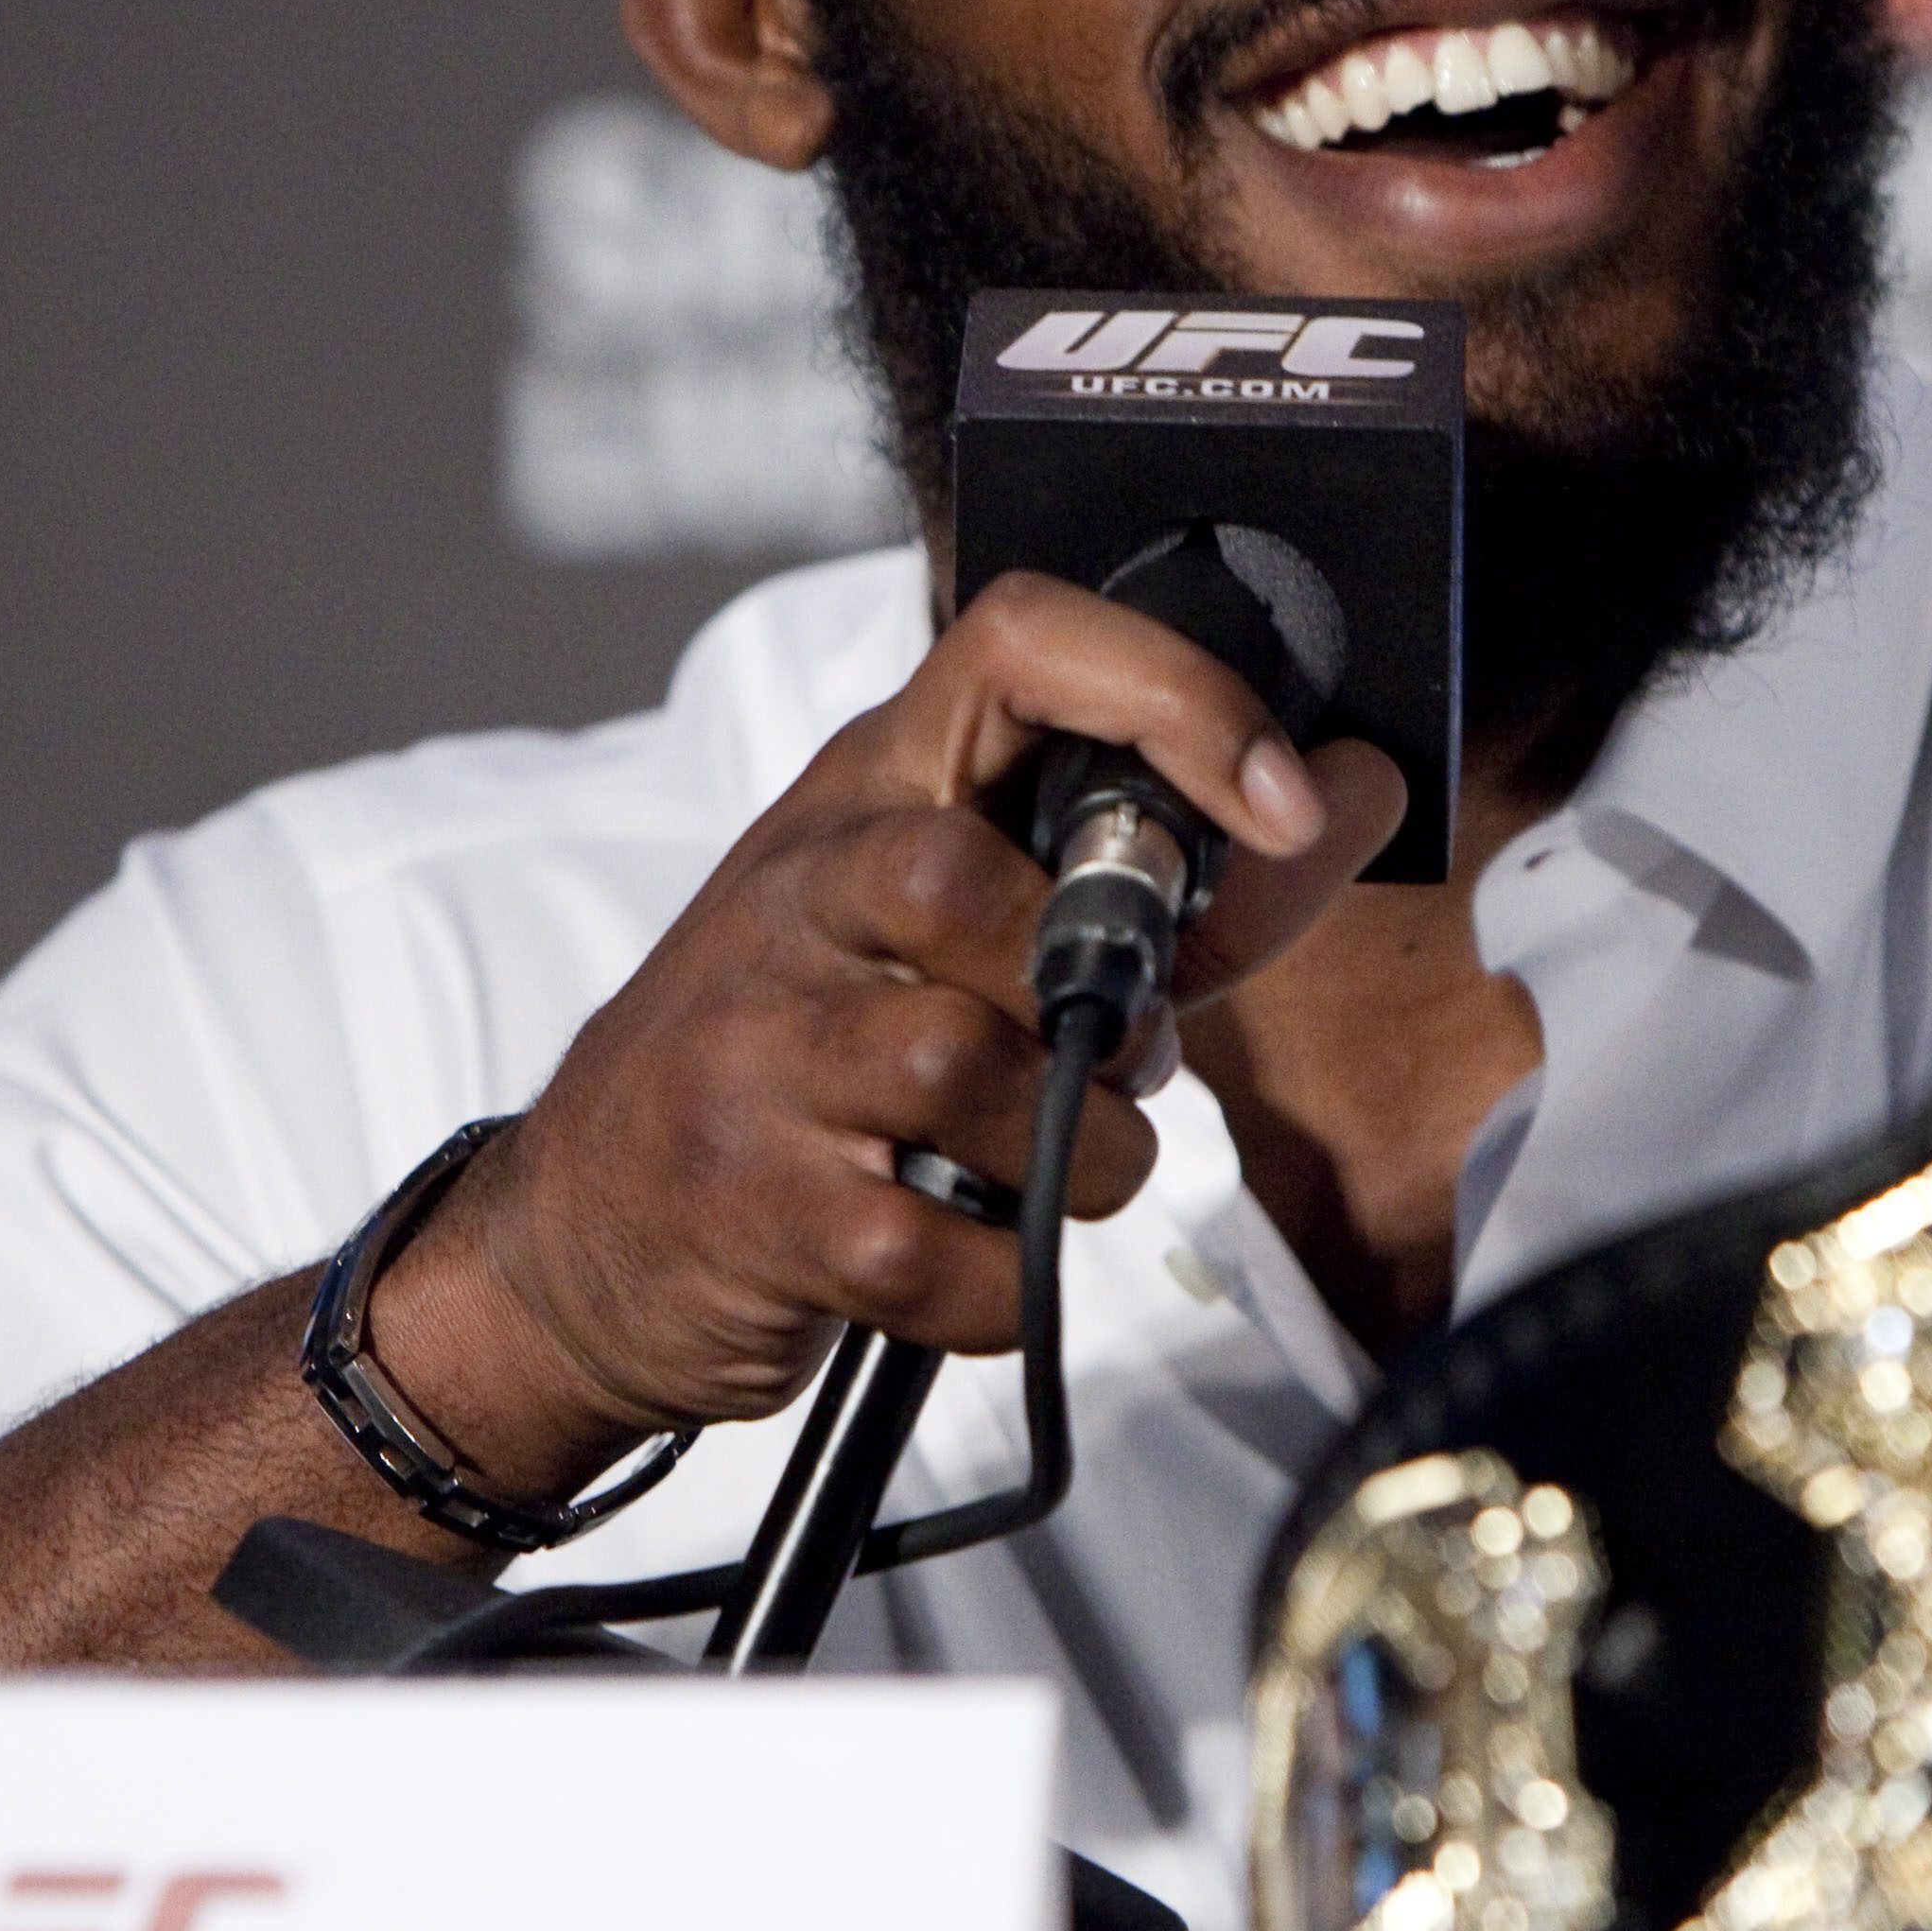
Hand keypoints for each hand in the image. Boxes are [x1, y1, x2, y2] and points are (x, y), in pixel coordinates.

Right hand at [368, 570, 1410, 1495]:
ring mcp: (752, 1050)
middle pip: (961, 880)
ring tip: (1052, 1174)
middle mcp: (792, 896)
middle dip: (1086, 991)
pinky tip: (981, 1267)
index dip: (1172, 696)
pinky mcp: (749, 1207)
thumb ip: (1163, 890)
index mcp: (863, 795)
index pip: (1014, 644)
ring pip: (966, 1067)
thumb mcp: (958, 943)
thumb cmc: (808, 1067)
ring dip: (1075, 1155)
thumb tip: (1351, 795)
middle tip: (1104, 1057)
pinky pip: (932, 1250)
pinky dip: (1003, 1286)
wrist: (580, 1242)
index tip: (1283, 796)